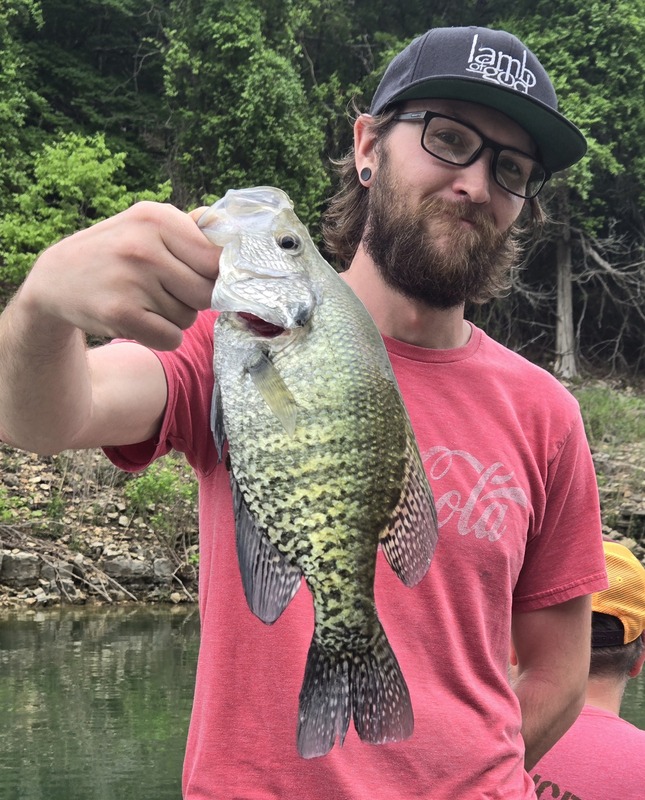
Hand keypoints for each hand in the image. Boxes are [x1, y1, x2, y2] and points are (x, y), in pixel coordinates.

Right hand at [19, 201, 220, 349]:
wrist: (57, 278)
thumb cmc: (116, 252)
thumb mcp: (146, 226)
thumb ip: (191, 230)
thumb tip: (231, 233)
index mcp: (156, 218)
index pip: (216, 258)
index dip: (216, 275)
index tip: (201, 278)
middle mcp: (143, 247)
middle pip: (207, 292)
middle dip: (195, 300)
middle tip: (169, 292)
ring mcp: (132, 281)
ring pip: (189, 318)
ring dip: (175, 318)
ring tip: (146, 301)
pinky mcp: (121, 314)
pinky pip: (171, 338)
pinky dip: (162, 337)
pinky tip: (142, 321)